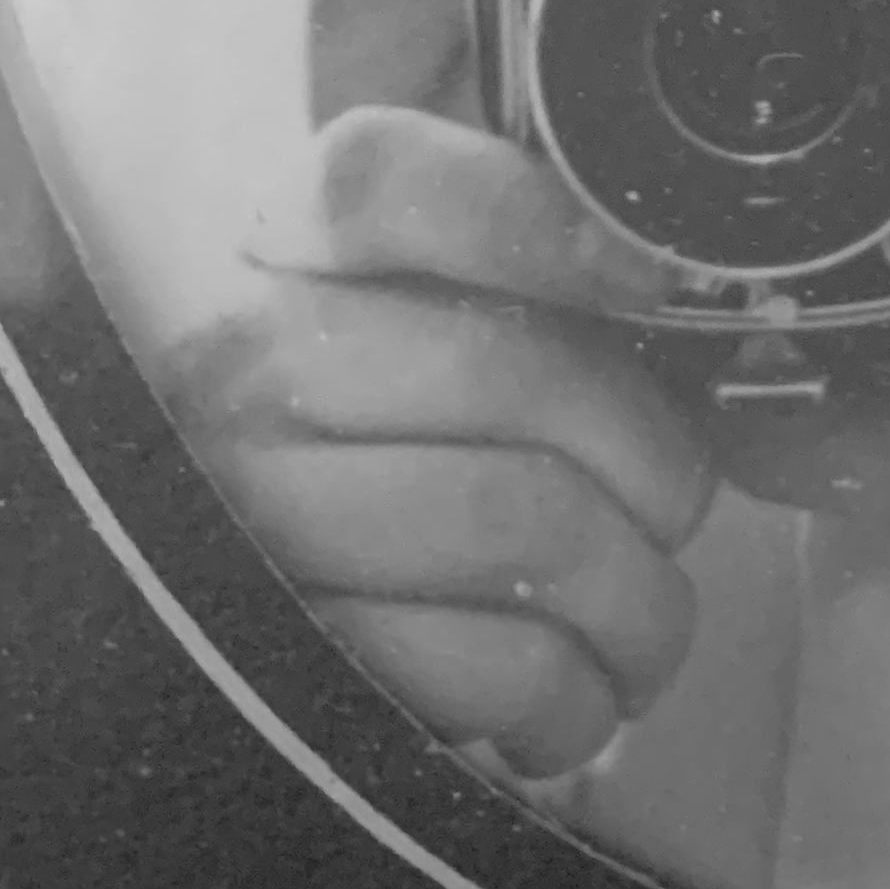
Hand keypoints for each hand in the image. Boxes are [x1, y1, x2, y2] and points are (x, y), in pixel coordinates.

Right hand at [165, 49, 715, 779]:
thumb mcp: (408, 324)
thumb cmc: (372, 452)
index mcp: (283, 258)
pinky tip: (575, 701)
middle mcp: (245, 369)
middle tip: (679, 513)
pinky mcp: (285, 661)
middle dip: (653, 462)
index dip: (532, 221)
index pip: (380, 186)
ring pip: (522, 525)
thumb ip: (512, 284)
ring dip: (636, 601)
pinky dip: (571, 700)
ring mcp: (249, 516)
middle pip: (514, 372)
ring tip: (648, 626)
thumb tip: (676, 295)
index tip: (649, 281)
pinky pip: (484, 669)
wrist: (210, 623)